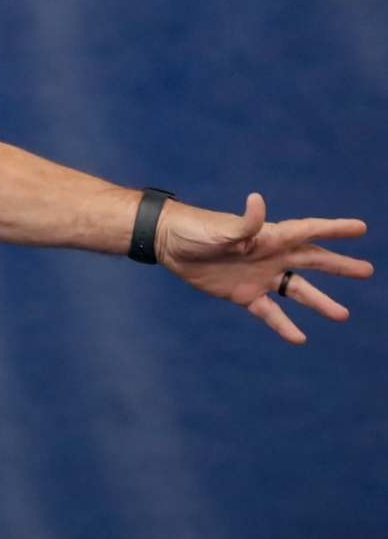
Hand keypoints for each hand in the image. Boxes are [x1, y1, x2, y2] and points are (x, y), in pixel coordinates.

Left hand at [157, 193, 371, 342]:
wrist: (171, 245)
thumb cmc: (197, 230)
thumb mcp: (222, 229)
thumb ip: (245, 223)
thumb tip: (258, 200)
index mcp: (271, 237)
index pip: (310, 231)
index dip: (335, 230)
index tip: (362, 228)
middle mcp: (271, 256)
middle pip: (313, 261)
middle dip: (339, 266)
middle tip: (367, 271)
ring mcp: (260, 276)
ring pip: (297, 291)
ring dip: (319, 302)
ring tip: (342, 315)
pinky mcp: (244, 294)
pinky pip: (269, 312)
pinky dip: (284, 325)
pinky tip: (300, 338)